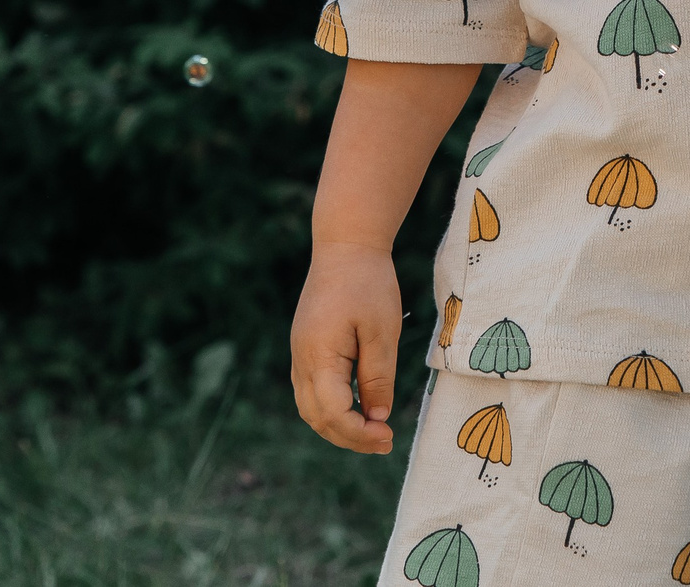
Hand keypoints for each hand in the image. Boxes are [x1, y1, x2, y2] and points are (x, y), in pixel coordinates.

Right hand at [290, 241, 404, 452]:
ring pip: (311, 408)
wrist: (345, 246)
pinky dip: (333, 408)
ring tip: (373, 431)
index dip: (359, 433)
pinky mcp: (306, 349)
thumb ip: (378, 377)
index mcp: (318, 357)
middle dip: (349, 437)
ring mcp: (300, 355)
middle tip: (385, 442)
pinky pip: (313, 391)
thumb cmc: (367, 283)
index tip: (388, 436)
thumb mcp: (381, 331)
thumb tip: (377, 417)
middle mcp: (301, 361)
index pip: (333, 413)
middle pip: (317, 417)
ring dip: (339, 426)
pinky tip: (360, 408)